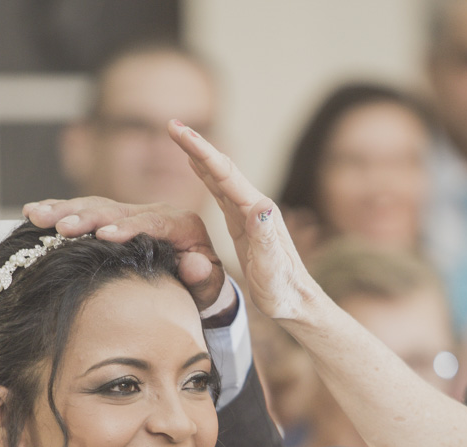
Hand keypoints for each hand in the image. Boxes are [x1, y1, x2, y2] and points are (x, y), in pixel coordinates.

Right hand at [22, 197, 228, 312]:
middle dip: (86, 217)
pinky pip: (86, 210)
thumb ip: (204, 277)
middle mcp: (157, 211)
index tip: (104, 237)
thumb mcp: (209, 286)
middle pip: (117, 210)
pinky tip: (32, 212)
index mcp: (182, 224)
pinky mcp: (116, 218)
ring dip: (64, 210)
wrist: (198, 280)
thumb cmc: (203, 287)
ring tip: (36, 215)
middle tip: (59, 227)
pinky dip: (60, 209)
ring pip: (96, 206)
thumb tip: (195, 264)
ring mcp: (134, 212)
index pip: (153, 223)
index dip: (128, 229)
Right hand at [165, 120, 322, 322]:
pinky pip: (219, 191)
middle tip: (171, 124)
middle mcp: (254, 206)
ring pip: (218, 176)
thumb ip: (265, 237)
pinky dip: (205, 174)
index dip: (202, 151)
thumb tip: (261, 205)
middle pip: (221, 168)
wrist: (295, 301)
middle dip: (196, 145)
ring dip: (198, 154)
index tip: (181, 132)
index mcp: (259, 212)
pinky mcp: (240, 223)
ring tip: (178, 134)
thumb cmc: (283, 290)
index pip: (226, 175)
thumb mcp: (272, 267)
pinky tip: (195, 164)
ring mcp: (247, 213)